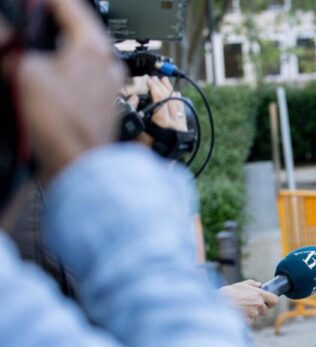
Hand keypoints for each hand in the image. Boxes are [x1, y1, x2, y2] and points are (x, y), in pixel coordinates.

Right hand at [3, 0, 123, 181]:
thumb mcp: (25, 73)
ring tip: (35, 48)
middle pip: (78, 29)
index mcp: (94, 47)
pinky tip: (47, 76)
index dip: (45, 0)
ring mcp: (109, 84)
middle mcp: (108, 63)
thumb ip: (16, 47)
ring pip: (80, 53)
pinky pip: (82, 75)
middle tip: (30, 20)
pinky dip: (63, 68)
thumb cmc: (63, 125)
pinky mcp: (102, 102)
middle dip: (51, 23)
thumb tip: (9, 37)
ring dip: (56, 46)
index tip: (32, 1)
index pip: (69, 4)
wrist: (80, 164)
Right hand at [126, 75, 186, 147]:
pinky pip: (182, 110)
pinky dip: (178, 100)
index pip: (160, 101)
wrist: (163, 162)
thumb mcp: (137, 135)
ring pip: (177, 103)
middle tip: (155, 78)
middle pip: (169, 99)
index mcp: (164, 124)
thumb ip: (134, 117)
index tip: (150, 81)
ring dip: (170, 90)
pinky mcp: (184, 127)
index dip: (155, 89)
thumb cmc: (149, 151)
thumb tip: (133, 99)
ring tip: (164, 81)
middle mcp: (175, 123)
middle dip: (161, 87)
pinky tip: (177, 94)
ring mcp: (181, 125)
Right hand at [219, 280, 277, 323]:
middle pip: (265, 310)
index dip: (271, 302)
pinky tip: (238, 314)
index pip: (275, 300)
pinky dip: (245, 319)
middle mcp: (258, 304)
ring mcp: (254, 313)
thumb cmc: (228, 293)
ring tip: (240, 308)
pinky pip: (249, 321)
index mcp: (259, 294)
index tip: (266, 302)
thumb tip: (259, 284)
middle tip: (248, 305)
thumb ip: (252, 284)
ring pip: (256, 316)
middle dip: (259, 309)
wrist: (217, 304)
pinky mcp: (248, 321)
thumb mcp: (240, 285)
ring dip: (251, 314)